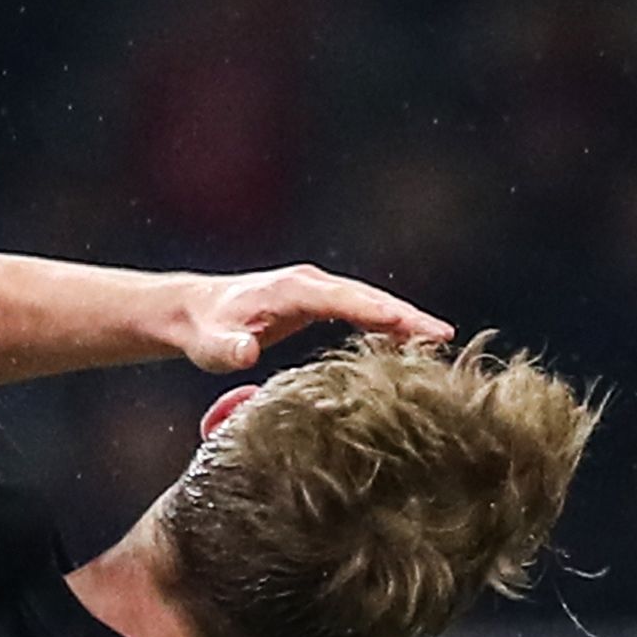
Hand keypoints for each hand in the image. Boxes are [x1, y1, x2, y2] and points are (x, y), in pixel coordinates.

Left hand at [168, 265, 453, 373]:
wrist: (191, 311)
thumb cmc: (203, 331)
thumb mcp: (209, 345)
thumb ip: (226, 349)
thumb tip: (246, 353)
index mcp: (290, 290)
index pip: (342, 300)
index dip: (376, 312)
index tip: (409, 325)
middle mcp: (308, 283)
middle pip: (366, 297)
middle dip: (405, 316)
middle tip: (444, 336)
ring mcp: (315, 291)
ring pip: (368, 302)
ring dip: (403, 320)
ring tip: (441, 343)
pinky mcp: (318, 303)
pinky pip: (360, 311)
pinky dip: (386, 324)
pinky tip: (410, 345)